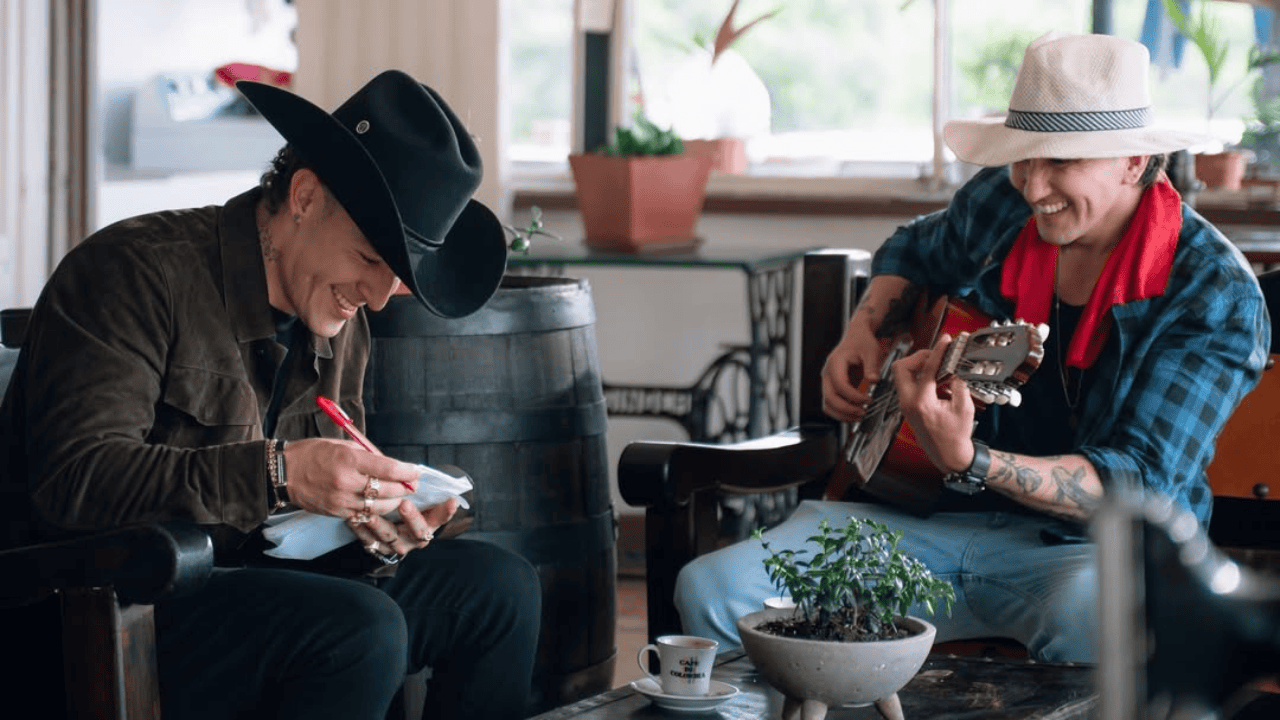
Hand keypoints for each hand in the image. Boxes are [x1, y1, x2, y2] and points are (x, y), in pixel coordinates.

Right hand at [280, 438, 418, 518]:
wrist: (283, 473)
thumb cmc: (313, 453)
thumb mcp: (342, 445)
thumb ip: (367, 455)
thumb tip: (390, 464)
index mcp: (349, 459)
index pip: (388, 468)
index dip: (407, 471)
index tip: (415, 471)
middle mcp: (346, 481)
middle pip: (388, 490)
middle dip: (405, 488)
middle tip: (412, 485)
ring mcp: (341, 500)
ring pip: (378, 507)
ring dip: (393, 502)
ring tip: (399, 496)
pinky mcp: (336, 512)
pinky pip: (363, 515)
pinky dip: (375, 510)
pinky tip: (380, 504)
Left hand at [347, 497, 458, 557]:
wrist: (392, 524)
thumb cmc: (407, 500)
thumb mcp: (416, 494)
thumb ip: (417, 486)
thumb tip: (415, 470)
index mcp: (430, 522)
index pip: (441, 518)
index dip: (445, 511)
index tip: (450, 501)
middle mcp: (416, 536)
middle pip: (418, 532)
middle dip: (412, 518)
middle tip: (405, 504)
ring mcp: (398, 544)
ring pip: (391, 538)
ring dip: (381, 527)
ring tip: (371, 516)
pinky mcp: (379, 547)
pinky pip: (370, 542)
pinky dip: (361, 531)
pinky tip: (354, 520)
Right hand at [820, 316, 881, 421]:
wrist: (857, 336)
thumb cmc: (862, 341)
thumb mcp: (871, 350)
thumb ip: (872, 366)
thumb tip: (874, 381)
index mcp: (835, 363)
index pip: (840, 385)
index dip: (854, 396)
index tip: (868, 400)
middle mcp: (828, 373)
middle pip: (830, 398)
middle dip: (847, 409)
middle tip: (863, 412)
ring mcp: (828, 381)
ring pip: (827, 404)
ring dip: (842, 414)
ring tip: (859, 416)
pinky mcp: (832, 387)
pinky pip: (831, 404)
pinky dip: (841, 412)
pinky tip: (854, 414)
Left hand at [891, 333, 976, 473]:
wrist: (949, 456)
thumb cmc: (956, 436)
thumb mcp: (964, 407)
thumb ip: (959, 384)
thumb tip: (955, 367)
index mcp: (921, 402)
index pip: (926, 368)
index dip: (937, 351)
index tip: (945, 340)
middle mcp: (908, 402)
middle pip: (901, 367)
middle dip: (918, 357)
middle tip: (937, 356)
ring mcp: (906, 405)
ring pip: (903, 376)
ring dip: (920, 367)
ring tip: (941, 368)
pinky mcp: (908, 407)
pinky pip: (910, 385)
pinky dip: (922, 378)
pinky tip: (941, 381)